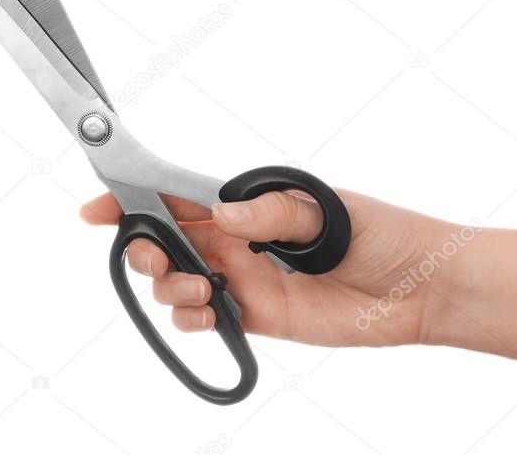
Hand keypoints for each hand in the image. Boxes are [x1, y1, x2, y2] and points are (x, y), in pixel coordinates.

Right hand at [81, 189, 455, 346]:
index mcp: (246, 202)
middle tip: (159, 260)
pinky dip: (192, 320)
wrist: (421, 288)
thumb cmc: (382, 233)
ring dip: (170, 288)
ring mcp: (242, 278)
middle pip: (163, 240)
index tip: (95, 209)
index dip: (131, 199)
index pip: (175, 195)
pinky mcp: (256, 316)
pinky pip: (204, 319)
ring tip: (203, 291)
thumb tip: (221, 215)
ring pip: (176, 282)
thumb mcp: (327, 208)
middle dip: (144, 250)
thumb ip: (269, 213)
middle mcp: (235, 239)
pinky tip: (211, 316)